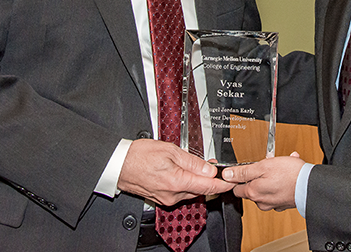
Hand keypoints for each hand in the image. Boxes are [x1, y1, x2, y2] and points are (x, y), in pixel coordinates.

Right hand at [118, 139, 232, 205]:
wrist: (119, 164)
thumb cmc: (140, 155)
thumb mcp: (170, 150)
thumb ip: (192, 161)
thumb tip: (209, 168)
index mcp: (177, 182)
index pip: (208, 186)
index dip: (223, 184)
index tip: (231, 180)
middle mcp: (173, 195)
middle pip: (201, 190)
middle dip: (210, 178)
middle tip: (214, 164)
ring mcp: (167, 199)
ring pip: (191, 191)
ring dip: (198, 180)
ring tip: (197, 164)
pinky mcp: (161, 199)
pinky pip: (180, 192)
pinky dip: (186, 183)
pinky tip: (184, 172)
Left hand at [222, 153, 303, 210]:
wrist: (310, 185)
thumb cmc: (289, 174)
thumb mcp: (263, 166)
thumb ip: (243, 171)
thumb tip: (227, 175)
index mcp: (253, 192)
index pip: (236, 188)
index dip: (239, 177)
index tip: (246, 169)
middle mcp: (261, 202)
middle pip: (251, 188)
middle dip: (257, 176)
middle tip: (267, 166)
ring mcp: (272, 204)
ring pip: (265, 189)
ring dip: (270, 178)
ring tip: (280, 167)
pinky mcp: (282, 204)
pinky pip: (276, 191)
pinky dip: (280, 183)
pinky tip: (287, 173)